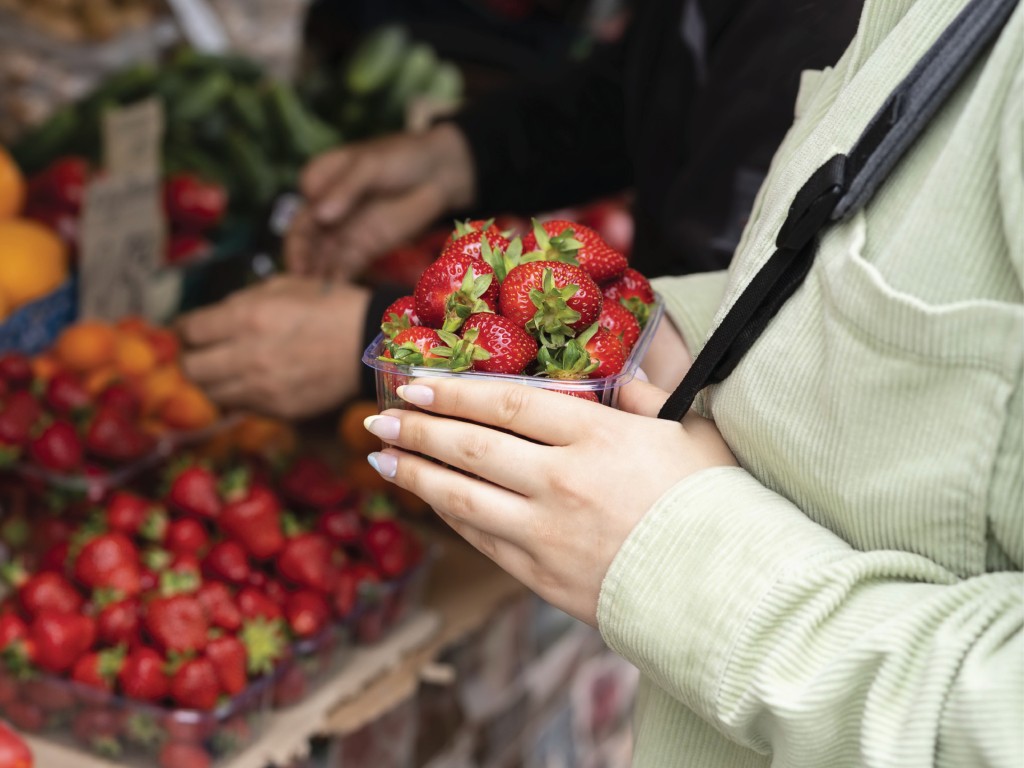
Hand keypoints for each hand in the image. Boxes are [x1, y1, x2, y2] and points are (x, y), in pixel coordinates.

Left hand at [177, 275, 370, 418]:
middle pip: (191, 368)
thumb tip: (211, 319)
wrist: (372, 343)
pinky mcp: (279, 409)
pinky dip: (239, 395)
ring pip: (211, 393)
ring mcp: (263, 387)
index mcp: (248, 317)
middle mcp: (248, 355)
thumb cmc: (329, 305)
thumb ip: (241, 302)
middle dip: (192, 358)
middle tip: (201, 352)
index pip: (189, 331)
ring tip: (226, 369)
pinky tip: (254, 381)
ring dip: (213, 381)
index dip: (185, 329)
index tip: (190, 330)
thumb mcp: (284, 287)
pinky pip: (241, 406)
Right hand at [285, 123, 475, 278]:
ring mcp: (344, 232)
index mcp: (318, 184)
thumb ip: (345, 190)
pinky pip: (345, 266)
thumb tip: (321, 216)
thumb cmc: (400, 157)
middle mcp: (325, 211)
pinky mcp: (363, 248)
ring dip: (317, 278)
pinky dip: (338, 281)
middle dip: (304, 265)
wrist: (438, 172)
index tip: (298, 262)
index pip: (300, 215)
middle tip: (304, 288)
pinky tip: (336, 296)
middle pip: (308, 243)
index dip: (296, 241)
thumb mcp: (369, 167)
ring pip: (323, 258)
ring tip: (317, 299)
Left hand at [361, 377, 736, 626]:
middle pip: (471, 447)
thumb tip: (620, 371)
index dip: (453, 390)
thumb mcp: (691, 431)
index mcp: (596, 436)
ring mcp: (547, 533)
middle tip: (380, 416)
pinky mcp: (544, 577)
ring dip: (416, 474)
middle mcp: (561, 481)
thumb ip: (648, 395)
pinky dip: (452, 519)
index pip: (504, 403)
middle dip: (418, 428)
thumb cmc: (716, 502)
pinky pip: (483, 541)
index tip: (416, 382)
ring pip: (463, 498)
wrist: (727, 590)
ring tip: (381, 457)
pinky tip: (431, 502)